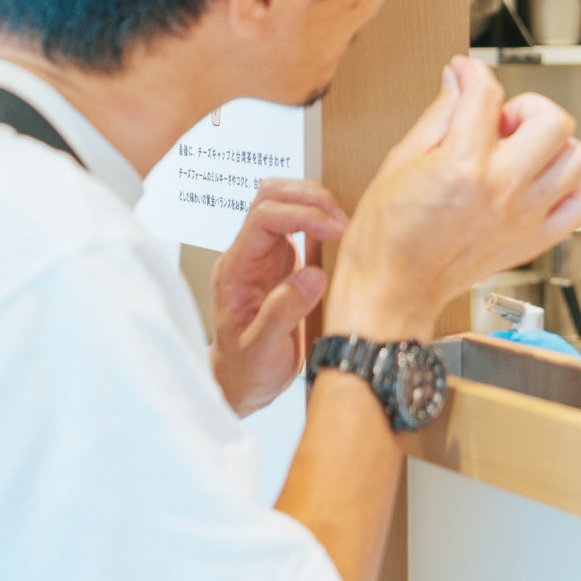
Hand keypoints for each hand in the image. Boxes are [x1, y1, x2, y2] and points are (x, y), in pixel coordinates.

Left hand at [210, 180, 344, 415]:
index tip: (337, 231)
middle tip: (344, 223)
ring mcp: (265, 256)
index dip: (303, 215)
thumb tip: (312, 276)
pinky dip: (322, 218)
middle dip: (311, 199)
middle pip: (271, 196)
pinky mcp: (284, 262)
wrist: (242, 384)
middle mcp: (248, 255)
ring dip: (317, 203)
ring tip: (345, 225)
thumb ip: (282, 313)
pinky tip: (341, 235)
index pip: (264, 217)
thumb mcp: (261, 351)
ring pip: (284, 202)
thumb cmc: (246, 371)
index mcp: (235, 270)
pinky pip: (300, 222)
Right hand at [325, 57, 580, 341]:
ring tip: (523, 155)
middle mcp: (503, 189)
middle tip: (502, 124)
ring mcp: (525, 216)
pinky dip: (569, 190)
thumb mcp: (400, 160)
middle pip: (555, 121)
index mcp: (464, 164)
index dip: (473, 73)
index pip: (487, 94)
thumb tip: (458, 81)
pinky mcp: (535, 241)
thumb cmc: (387, 234)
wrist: (393, 289)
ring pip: (579, 160)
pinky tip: (538, 187)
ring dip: (554, 148)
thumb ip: (438, 115)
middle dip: (528, 109)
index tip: (466, 74)